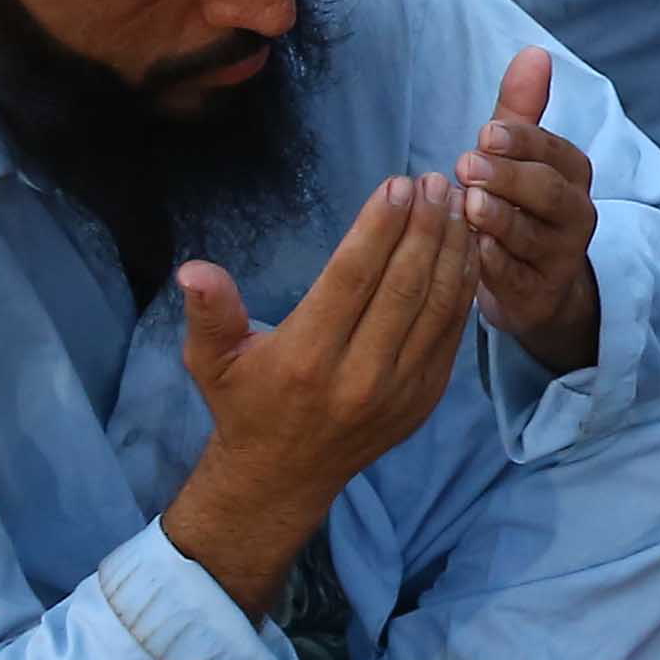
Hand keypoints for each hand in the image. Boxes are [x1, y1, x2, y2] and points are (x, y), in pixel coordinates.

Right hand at [166, 176, 481, 607]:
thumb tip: (193, 271)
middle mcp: (358, 376)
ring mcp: (400, 391)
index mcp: (305, 358)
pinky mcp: (425, 398)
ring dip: (452, 249)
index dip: (378, 228)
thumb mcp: (211, 360)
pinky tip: (466, 248)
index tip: (398, 184)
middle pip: (403, 287)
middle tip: (436, 180)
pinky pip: (453, 333)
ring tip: (457, 202)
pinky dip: (463, 287)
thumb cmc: (245, 404)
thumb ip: (208, 313)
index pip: (352, 279)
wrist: (284, 478)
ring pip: (437, 307)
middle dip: (424, 226)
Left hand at [450, 44, 602, 372]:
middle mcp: (574, 214)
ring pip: (531, 237)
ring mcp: (558, 257)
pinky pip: (516, 279)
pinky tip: (469, 251)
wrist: (538, 286)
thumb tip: (534, 53)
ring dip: (500, 220)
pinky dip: (493, 266)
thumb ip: (522, 109)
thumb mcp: (521, 158)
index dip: (522, 141)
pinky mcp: (537, 295)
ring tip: (470, 205)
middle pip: (548, 193)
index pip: (552, 150)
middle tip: (467, 165)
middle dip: (509, 177)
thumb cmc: (522, 208)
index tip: (486, 132)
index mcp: (571, 173)